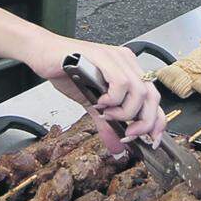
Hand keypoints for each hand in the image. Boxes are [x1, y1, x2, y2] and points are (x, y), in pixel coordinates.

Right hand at [26, 33, 165, 153]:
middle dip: (144, 122)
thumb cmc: (67, 72)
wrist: (43, 54)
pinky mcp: (103, 56)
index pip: (153, 98)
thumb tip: (117, 146)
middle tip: (128, 134)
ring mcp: (116, 57)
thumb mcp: (92, 103)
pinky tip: (99, 101)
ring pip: (139, 90)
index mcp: (129, 71)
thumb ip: (107, 124)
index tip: (152, 140)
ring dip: (124, 111)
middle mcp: (127, 62)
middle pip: (152, 95)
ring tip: (106, 114)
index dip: (157, 121)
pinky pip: (120, 82)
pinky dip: (113, 98)